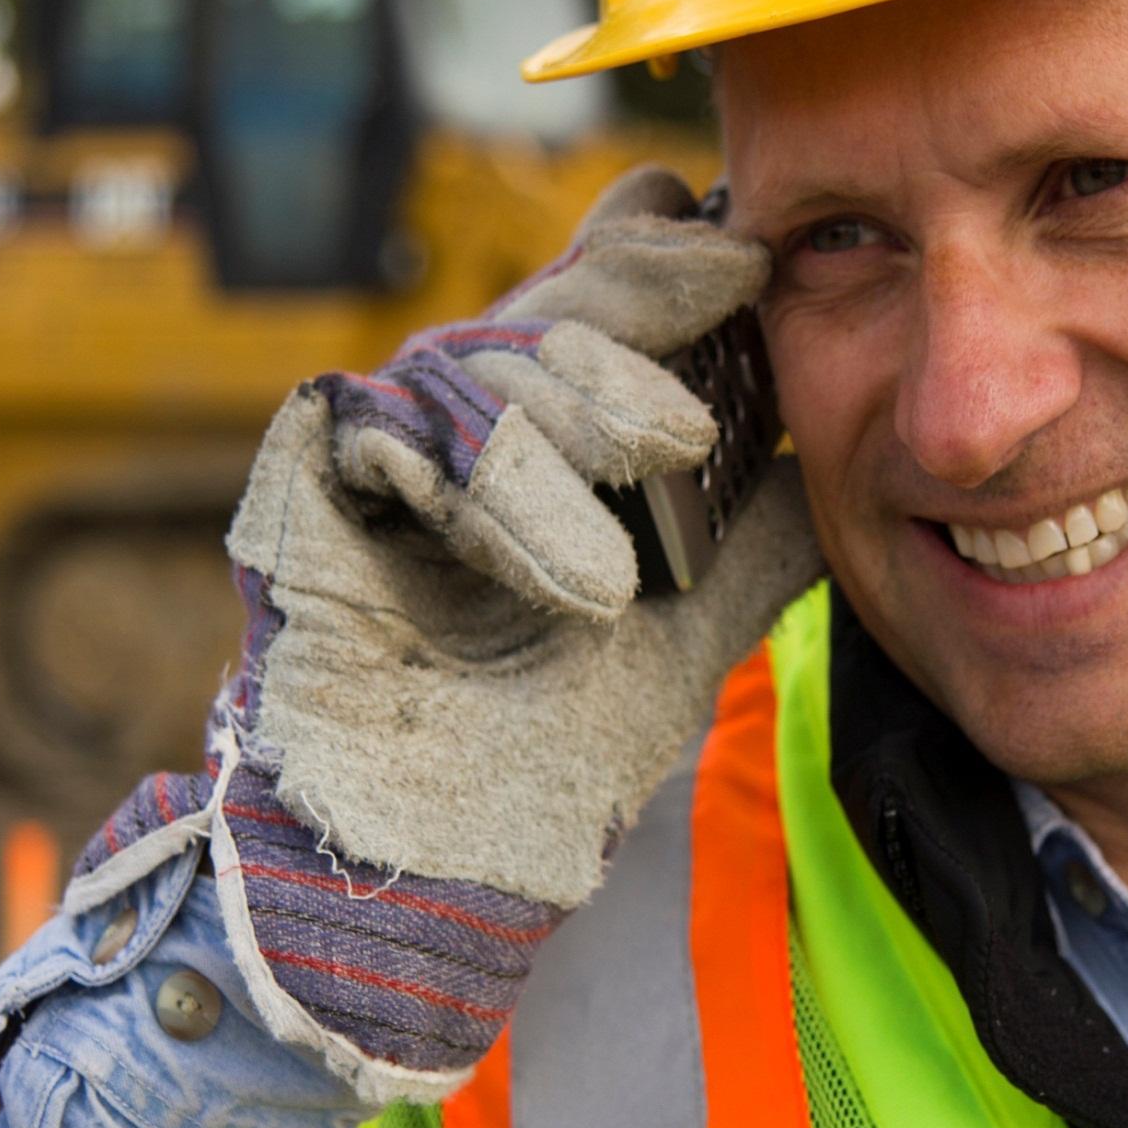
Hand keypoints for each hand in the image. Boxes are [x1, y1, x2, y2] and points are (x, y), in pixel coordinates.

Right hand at [67, 167, 821, 1099]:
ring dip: (585, 405)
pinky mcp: (300, 479)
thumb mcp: (685, 633)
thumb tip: (828, 465)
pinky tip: (578, 573)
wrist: (439, 872)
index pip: (601, 295)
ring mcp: (378, 445)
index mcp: (544, 438)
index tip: (755, 256)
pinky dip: (495, 493)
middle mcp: (461, 423)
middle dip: (645, 291)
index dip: (668, 256)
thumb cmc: (544, 764)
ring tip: (668, 450)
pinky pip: (394, 430)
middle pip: (548, 302)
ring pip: (483, 359)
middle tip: (732, 286)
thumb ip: (753, 544)